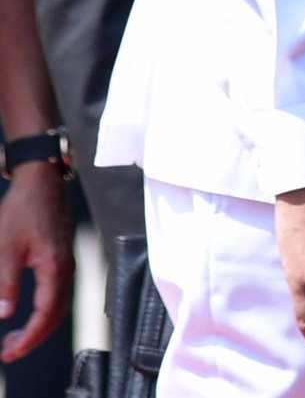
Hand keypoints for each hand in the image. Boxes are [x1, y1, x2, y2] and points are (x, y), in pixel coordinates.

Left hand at [0, 161, 73, 362]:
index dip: (29, 338)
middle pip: (57, 316)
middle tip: (9, 352)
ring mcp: (66, 264)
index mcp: (55, 268)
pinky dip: (44, 311)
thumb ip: (5, 283)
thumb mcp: (5, 247)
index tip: (9, 353)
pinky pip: (57, 294)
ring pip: (58, 306)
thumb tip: (4, 314)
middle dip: (34, 338)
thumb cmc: (23, 210)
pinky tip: (27, 313)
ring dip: (39, 326)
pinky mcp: (60, 259)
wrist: (42, 183)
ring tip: (15, 338)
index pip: (46, 315)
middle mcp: (65, 269)